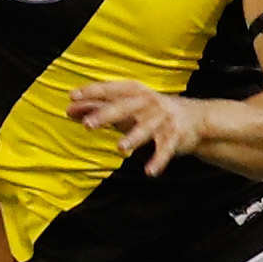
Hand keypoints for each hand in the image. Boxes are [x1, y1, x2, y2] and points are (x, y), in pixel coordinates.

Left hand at [66, 82, 206, 176]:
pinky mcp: (176, 136)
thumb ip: (97, 107)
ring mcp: (163, 119)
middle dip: (107, 115)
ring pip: (147, 128)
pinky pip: (166, 149)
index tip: (72, 96)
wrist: (193, 118)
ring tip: (120, 148)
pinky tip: (149, 172)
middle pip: (126, 107)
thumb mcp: (124, 107)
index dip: (92, 91)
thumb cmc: (148, 111)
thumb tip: (68, 109)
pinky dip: (158, 160)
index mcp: (134, 92)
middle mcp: (149, 103)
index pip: (111, 89)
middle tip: (88, 124)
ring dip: (134, 137)